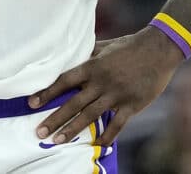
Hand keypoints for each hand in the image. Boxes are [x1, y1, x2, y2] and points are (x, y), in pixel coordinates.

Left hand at [27, 28, 183, 146]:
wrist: (159, 49)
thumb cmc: (130, 45)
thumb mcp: (105, 46)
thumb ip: (88, 54)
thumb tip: (70, 55)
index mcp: (93, 66)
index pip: (64, 81)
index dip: (47, 92)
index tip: (31, 103)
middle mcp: (101, 81)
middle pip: (73, 103)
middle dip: (55, 118)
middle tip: (39, 132)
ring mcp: (116, 94)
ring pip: (90, 115)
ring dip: (72, 129)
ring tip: (57, 140)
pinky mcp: (132, 104)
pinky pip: (117, 124)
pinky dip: (106, 136)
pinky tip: (96, 145)